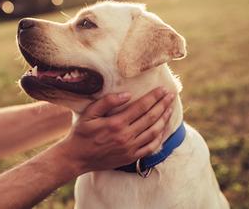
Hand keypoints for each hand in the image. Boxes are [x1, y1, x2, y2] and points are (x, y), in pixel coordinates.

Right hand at [55, 87, 174, 173]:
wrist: (77, 157)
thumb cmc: (81, 133)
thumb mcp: (88, 114)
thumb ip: (106, 102)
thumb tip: (126, 94)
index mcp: (115, 123)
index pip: (141, 107)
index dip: (154, 97)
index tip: (163, 89)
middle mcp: (125, 136)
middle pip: (151, 118)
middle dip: (163, 105)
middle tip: (171, 96)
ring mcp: (130, 148)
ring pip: (154, 132)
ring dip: (164, 119)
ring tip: (170, 109)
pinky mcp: (131, 157)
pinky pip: (151, 147)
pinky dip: (160, 137)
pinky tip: (163, 129)